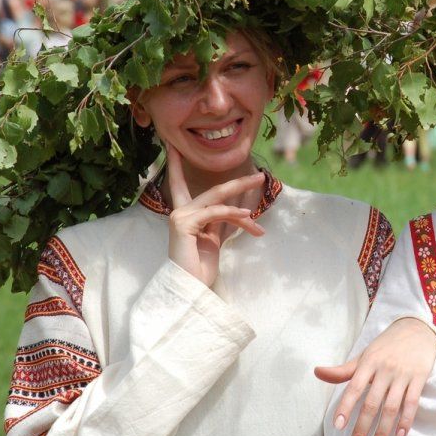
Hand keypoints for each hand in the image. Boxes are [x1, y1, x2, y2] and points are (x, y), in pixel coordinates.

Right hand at [166, 144, 265, 286]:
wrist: (190, 290)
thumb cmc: (200, 268)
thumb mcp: (213, 240)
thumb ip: (221, 222)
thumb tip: (240, 211)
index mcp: (186, 215)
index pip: (179, 184)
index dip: (176, 165)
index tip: (173, 146)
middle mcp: (180, 212)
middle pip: (214, 190)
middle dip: (239, 183)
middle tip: (261, 177)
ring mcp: (180, 216)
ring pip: (218, 199)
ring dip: (244, 205)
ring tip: (262, 207)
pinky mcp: (184, 224)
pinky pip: (215, 212)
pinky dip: (233, 213)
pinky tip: (248, 217)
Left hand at [315, 318, 435, 435]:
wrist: (418, 328)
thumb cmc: (387, 345)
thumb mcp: (365, 354)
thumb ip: (343, 370)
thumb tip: (317, 372)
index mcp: (368, 362)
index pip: (354, 387)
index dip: (345, 406)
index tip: (338, 425)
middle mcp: (385, 369)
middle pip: (372, 403)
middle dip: (362, 429)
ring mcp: (402, 374)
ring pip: (391, 407)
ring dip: (383, 431)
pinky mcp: (419, 378)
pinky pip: (412, 402)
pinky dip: (406, 420)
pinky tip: (399, 435)